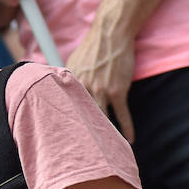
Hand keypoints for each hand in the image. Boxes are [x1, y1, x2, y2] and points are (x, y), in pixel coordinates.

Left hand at [66, 16, 137, 141]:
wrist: (111, 33)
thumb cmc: (93, 47)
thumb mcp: (73, 61)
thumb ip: (66, 79)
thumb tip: (58, 90)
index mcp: (70, 83)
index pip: (64, 108)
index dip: (63, 125)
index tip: (62, 141)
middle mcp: (83, 88)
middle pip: (80, 117)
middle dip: (80, 135)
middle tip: (82, 154)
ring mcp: (101, 90)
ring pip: (100, 118)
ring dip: (103, 135)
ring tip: (105, 151)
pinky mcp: (118, 90)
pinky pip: (122, 114)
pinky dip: (127, 128)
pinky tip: (130, 139)